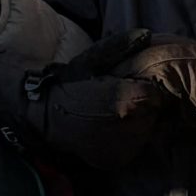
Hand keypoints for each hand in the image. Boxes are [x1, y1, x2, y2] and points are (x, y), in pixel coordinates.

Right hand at [0, 56, 192, 167]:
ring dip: (138, 123)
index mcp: (124, 101)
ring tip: (115, 115)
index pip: (154, 96)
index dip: (145, 89)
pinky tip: (112, 130)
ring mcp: (121, 148)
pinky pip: (134, 148)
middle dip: (144, 107)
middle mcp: (126, 128)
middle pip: (153, 114)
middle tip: (123, 99)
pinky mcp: (115, 161)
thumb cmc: (67, 83)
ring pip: (145, 132)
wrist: (40, 115)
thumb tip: (146, 34)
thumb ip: (120, 47)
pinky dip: (129, 140)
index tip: (133, 85)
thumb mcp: (92, 60)